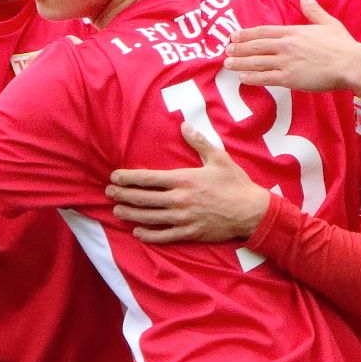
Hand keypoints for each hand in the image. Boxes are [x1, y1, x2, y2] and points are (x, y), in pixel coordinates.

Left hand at [106, 122, 271, 243]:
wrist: (251, 211)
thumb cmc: (235, 183)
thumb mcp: (219, 158)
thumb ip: (199, 142)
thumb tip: (184, 125)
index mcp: (184, 179)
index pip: (148, 178)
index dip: (128, 178)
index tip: (114, 177)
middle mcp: (179, 199)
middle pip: (143, 198)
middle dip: (123, 195)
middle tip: (109, 193)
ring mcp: (183, 218)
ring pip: (149, 218)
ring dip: (130, 215)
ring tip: (117, 211)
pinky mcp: (190, 233)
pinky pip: (164, 236)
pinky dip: (149, 235)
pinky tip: (137, 233)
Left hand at [224, 0, 360, 90]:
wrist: (351, 64)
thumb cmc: (343, 45)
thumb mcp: (328, 23)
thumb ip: (314, 10)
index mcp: (294, 31)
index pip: (264, 31)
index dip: (247, 33)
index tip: (234, 35)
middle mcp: (286, 45)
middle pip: (256, 46)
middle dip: (239, 48)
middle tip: (225, 50)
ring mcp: (286, 62)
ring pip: (257, 62)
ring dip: (240, 63)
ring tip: (227, 64)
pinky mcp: (290, 78)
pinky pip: (266, 78)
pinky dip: (252, 78)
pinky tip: (242, 78)